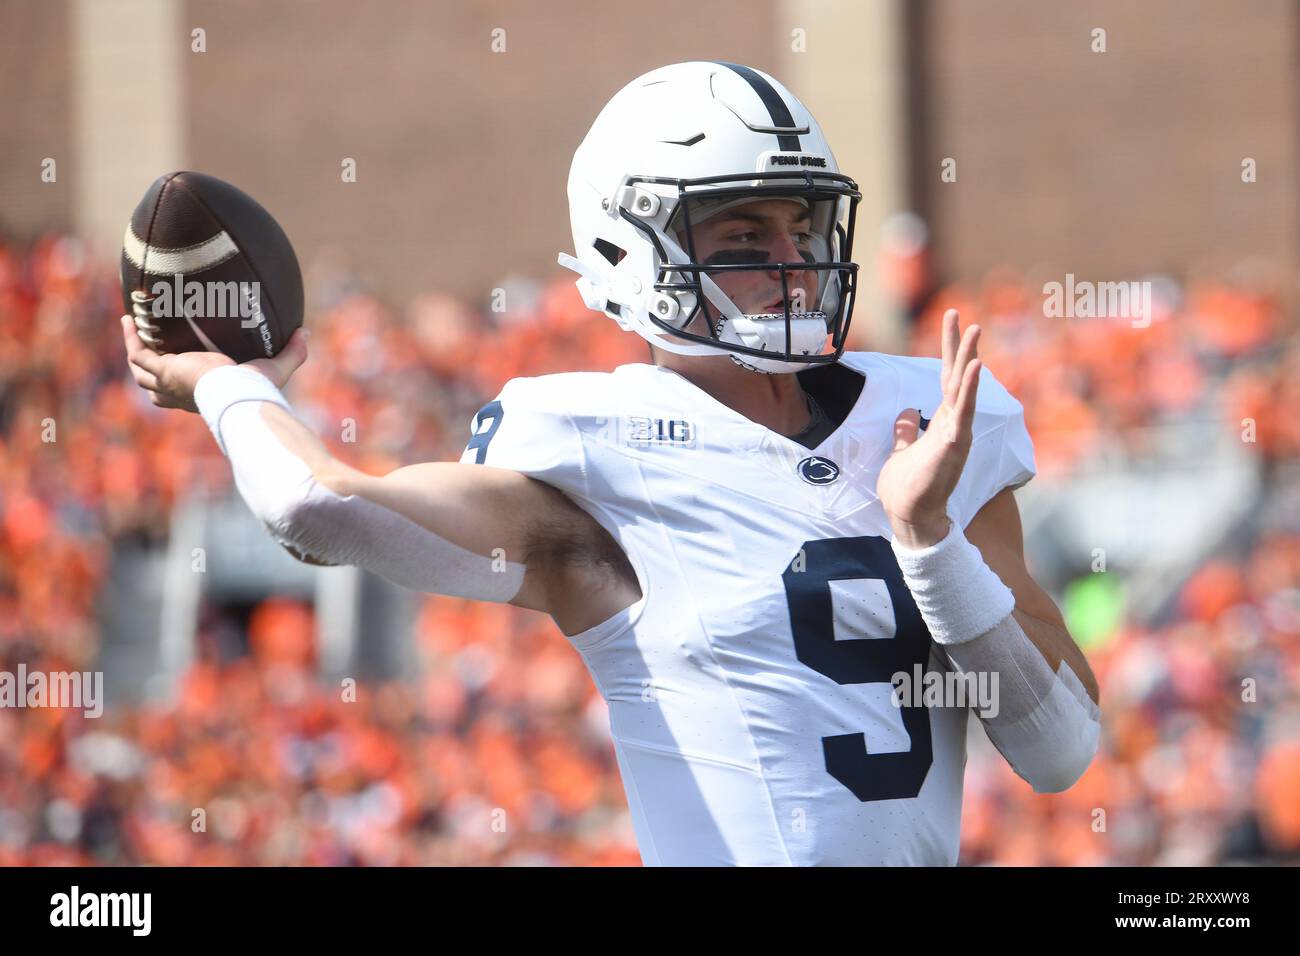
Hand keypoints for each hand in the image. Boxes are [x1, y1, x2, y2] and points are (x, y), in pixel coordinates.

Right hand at [121, 315, 309, 411]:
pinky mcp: (165, 372)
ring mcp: (170, 384)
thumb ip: (292, 352)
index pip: (186, 393)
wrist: (239, 395)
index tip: (181, 366)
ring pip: (141, 371)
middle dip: (147, 370)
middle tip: (144, 348)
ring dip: (134, 350)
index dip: (180, 382)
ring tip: (131, 327)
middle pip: (155, 388)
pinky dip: (132, 339)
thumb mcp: (276, 367)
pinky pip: (139, 354)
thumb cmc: (256, 389)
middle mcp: (183, 394)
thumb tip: (305, 333)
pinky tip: (129, 320)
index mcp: (203, 398)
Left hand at [877, 309, 981, 548]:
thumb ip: (906, 432)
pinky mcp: (954, 443)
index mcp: (941, 422)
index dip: (948, 351)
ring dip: (969, 358)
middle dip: (959, 345)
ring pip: (963, 388)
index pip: (946, 379)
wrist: (909, 515)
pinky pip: (962, 410)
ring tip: (976, 330)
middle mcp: (953, 423)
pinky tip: (974, 365)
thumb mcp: (901, 451)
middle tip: (960, 315)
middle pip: (956, 376)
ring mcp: (956, 432)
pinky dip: (968, 388)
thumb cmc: (907, 488)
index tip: (952, 322)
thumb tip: (905, 414)